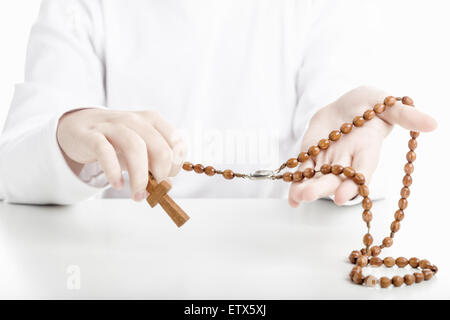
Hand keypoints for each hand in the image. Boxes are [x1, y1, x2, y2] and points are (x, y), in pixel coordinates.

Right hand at [57, 108, 186, 200]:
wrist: (79, 126)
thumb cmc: (116, 140)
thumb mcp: (141, 146)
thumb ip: (155, 162)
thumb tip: (166, 185)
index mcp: (152, 120)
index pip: (176, 142)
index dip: (176, 164)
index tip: (167, 178)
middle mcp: (135, 120)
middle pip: (159, 148)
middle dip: (161, 174)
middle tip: (154, 190)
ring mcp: (113, 126)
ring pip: (135, 148)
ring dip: (140, 177)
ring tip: (137, 195)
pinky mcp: (92, 135)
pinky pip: (105, 152)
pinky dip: (114, 171)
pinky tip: (117, 184)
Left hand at [288, 86, 437, 207]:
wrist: (346, 105)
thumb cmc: (369, 104)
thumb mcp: (386, 103)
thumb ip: (404, 114)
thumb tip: (433, 123)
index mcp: (367, 151)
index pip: (362, 171)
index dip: (353, 184)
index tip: (341, 195)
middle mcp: (348, 160)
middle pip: (336, 179)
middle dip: (322, 188)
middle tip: (308, 195)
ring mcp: (328, 160)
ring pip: (317, 178)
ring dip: (305, 188)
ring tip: (295, 197)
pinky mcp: (312, 156)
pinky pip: (303, 171)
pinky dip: (295, 182)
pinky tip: (290, 197)